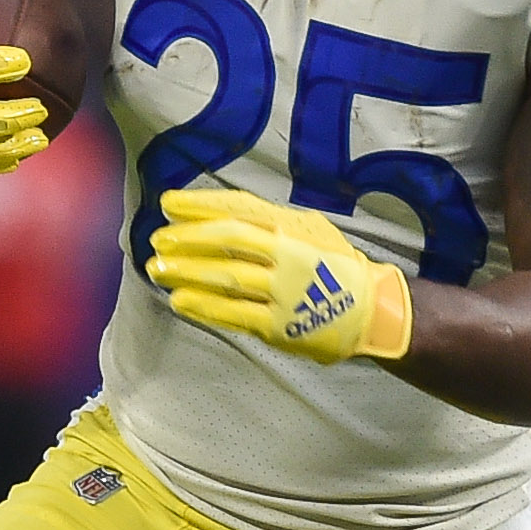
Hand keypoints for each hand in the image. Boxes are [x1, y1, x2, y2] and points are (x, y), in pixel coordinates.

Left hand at [145, 187, 411, 362]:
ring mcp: (284, 291)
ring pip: (226, 277)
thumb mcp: (310, 231)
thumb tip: (218, 214)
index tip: (168, 204)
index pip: (238, 208)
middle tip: (158, 239)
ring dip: (187, 272)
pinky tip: (180, 300)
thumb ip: (270, 222)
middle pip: (228, 239)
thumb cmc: (335, 268)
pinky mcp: (279, 326)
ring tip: (157, 269)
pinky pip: (234, 314)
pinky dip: (204, 306)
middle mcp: (288, 254)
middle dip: (188, 238)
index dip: (199, 204)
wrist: (373, 312)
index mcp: (293, 227)